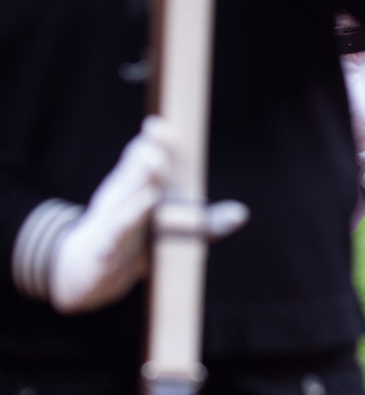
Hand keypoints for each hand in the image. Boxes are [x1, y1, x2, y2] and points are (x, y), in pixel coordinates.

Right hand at [49, 116, 248, 314]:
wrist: (92, 271)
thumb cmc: (140, 241)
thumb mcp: (178, 232)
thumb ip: (210, 223)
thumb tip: (242, 214)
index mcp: (143, 185)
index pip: (149, 157)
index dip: (158, 140)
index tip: (159, 123)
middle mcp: (127, 195)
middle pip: (140, 169)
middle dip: (153, 151)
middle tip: (160, 131)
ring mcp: (115, 218)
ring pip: (127, 193)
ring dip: (141, 175)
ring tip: (153, 158)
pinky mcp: (107, 245)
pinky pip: (119, 227)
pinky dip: (131, 214)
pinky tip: (146, 200)